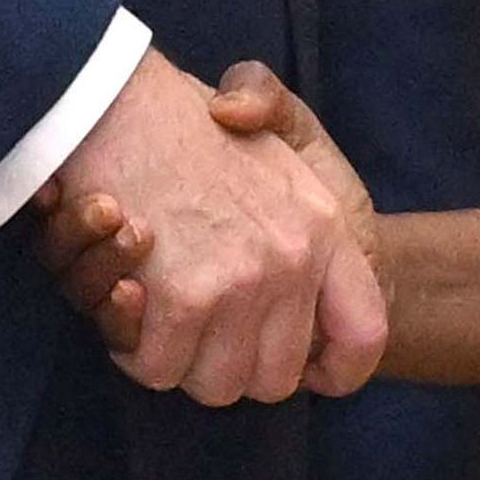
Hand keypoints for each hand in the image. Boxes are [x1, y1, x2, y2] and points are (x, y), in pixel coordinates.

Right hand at [31, 55, 382, 402]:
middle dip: (234, 368)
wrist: (116, 95)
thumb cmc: (195, 122)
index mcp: (326, 228)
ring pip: (214, 384)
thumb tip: (285, 194)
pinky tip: (130, 303)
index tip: (311, 370)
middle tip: (203, 330)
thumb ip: (310, 173)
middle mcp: (292, 262)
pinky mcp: (182, 300)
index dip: (338, 367)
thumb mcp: (279, 123)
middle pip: (273, 380)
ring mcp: (238, 283)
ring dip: (181, 362)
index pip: (364, 334)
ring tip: (161, 312)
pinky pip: (158, 367)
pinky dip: (135, 350)